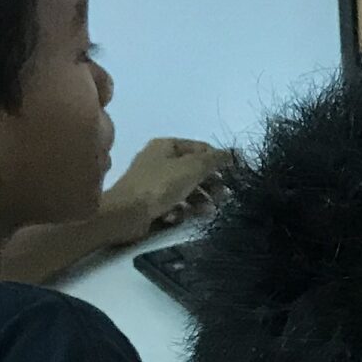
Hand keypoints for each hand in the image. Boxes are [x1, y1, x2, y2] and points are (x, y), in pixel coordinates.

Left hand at [103, 138, 235, 237]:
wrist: (126, 213)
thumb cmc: (160, 185)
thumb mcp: (192, 168)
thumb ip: (215, 160)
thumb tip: (233, 154)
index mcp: (166, 145)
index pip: (200, 148)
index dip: (219, 160)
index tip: (234, 175)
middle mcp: (159, 160)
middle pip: (194, 169)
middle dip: (211, 183)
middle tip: (224, 196)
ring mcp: (153, 181)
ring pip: (186, 188)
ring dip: (200, 199)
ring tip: (210, 210)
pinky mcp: (151, 201)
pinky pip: (174, 202)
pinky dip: (182, 209)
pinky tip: (183, 216)